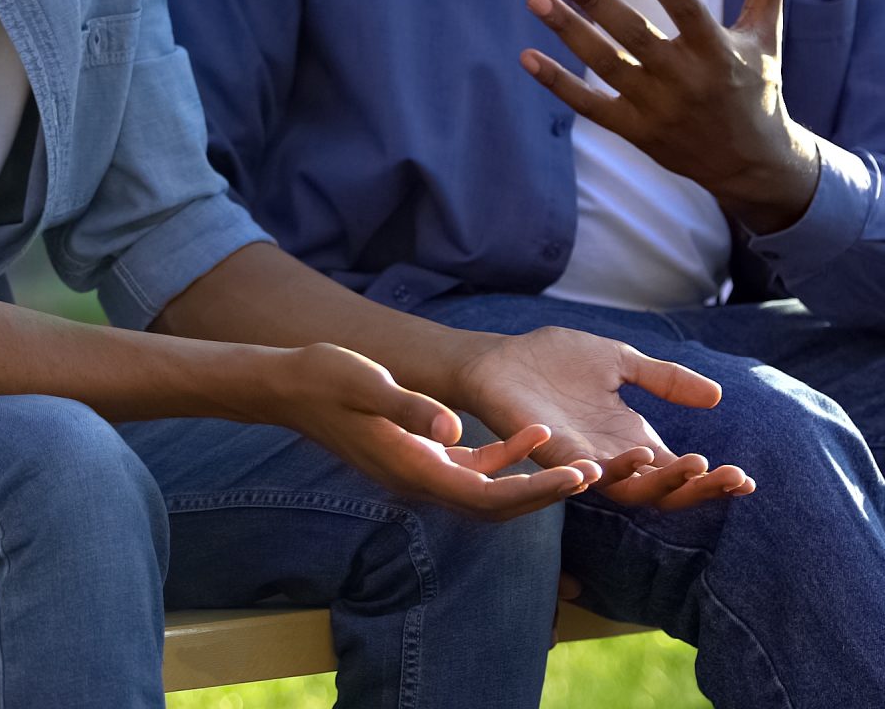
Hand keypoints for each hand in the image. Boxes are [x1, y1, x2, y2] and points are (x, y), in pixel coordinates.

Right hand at [261, 342, 598, 520]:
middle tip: (595, 476)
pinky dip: (508, 458)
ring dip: (534, 482)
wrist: (289, 386)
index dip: (535, 490)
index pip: (487, 495)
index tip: (576, 478)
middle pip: (496, 505)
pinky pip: (475, 469)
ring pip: (490, 492)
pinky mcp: (422, 455)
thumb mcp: (367, 383)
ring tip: (579, 465)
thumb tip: (454, 428)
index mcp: (412, 469)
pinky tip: (535, 435)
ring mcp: (421, 470)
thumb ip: (410, 406)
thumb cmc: (326, 379)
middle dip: (546, 495)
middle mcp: (420, 480)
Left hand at [456, 327, 755, 509]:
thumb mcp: (621, 362)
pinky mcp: (549, 453)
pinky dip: (601, 471)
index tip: (748, 480)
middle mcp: (610, 458)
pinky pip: (579, 472)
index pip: (678, 472)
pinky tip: (628, 462)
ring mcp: (581, 460)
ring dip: (661, 480)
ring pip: (628, 487)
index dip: (712, 480)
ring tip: (694, 464)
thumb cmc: (555, 362)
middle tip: (731, 476)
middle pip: (663, 490)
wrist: (499, 359)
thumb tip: (717, 396)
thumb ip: (664, 380)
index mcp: (630, 440)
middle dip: (700, 487)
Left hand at [522, 0, 821, 233]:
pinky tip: (527, 56)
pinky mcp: (637, 132)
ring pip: (607, 66)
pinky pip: (591, 107)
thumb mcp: (766, 31)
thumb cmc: (758, 85)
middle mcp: (687, 81)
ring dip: (569, 33)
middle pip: (634, 37)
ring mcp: (659, 109)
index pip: (687, 12)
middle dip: (596, 3)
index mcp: (719, 52)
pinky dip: (558, 85)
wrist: (752, 164)